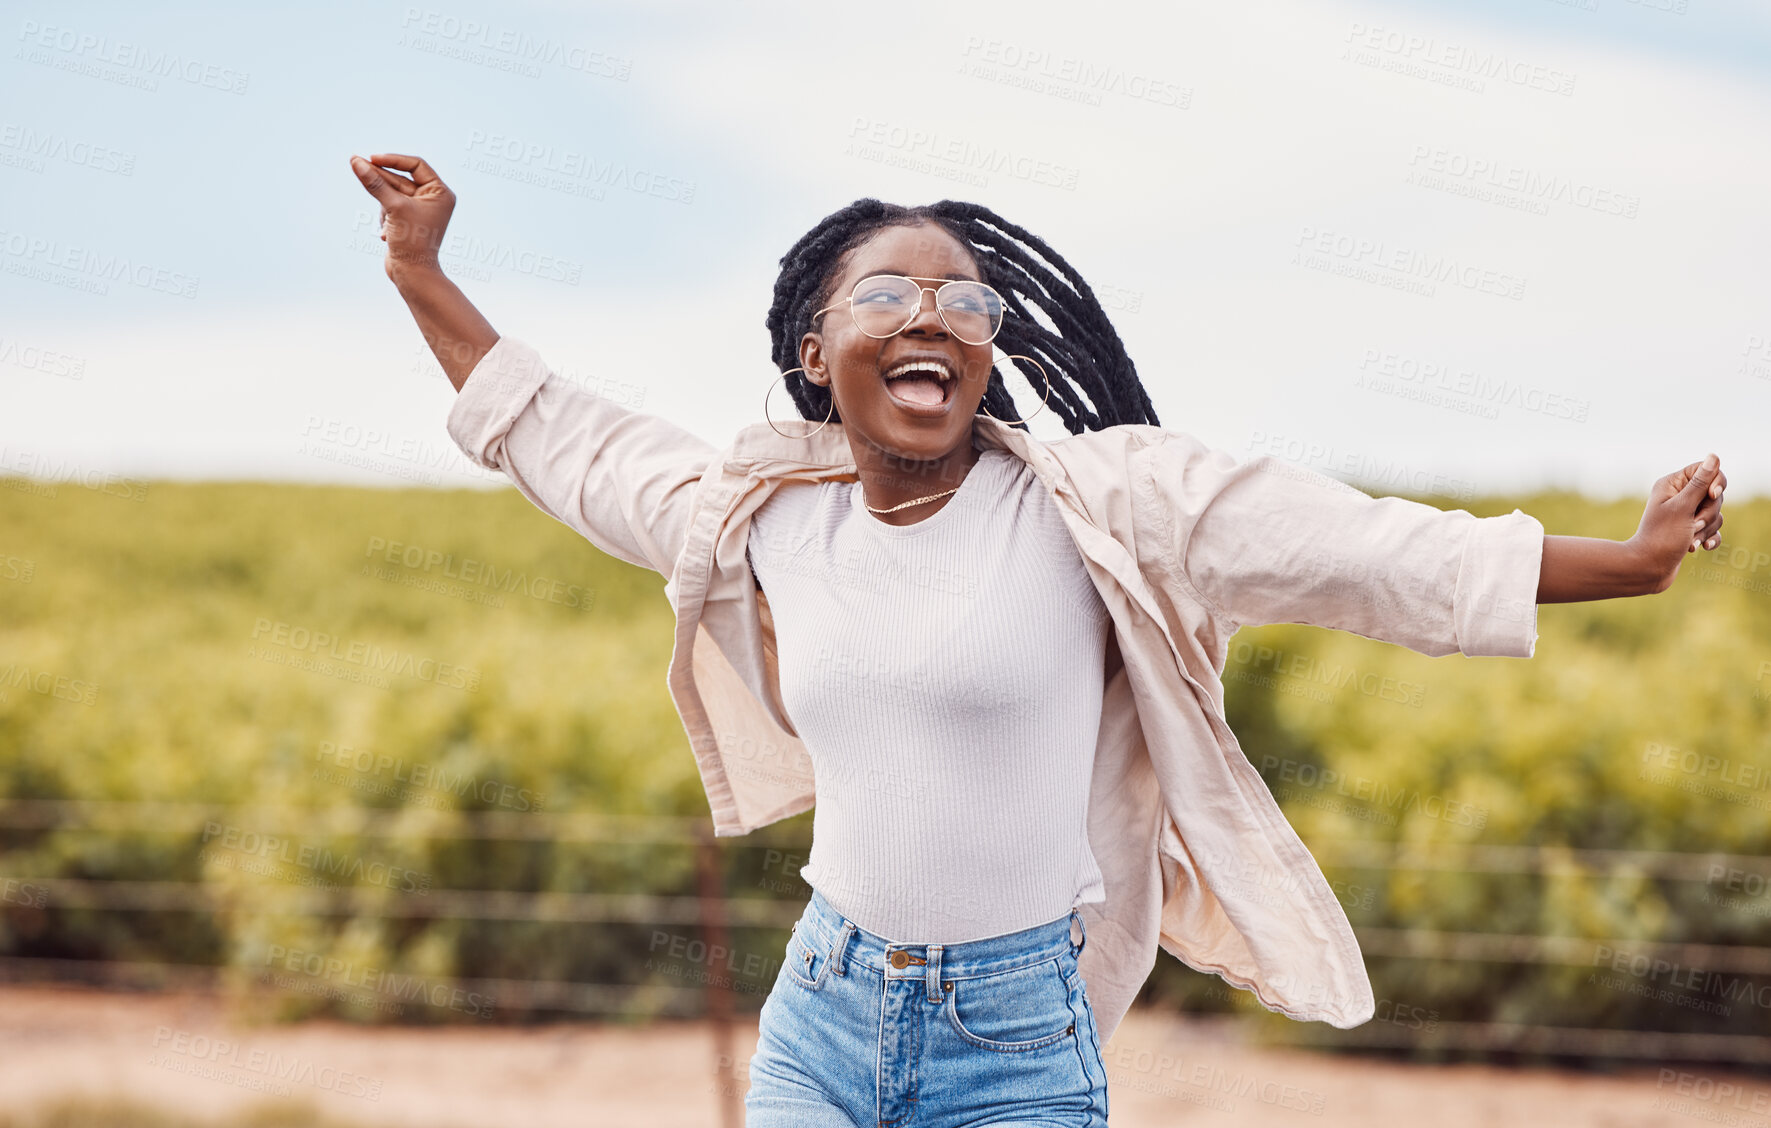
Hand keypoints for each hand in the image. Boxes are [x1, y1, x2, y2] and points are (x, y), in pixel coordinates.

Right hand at [348, 153, 455, 275]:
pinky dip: (384, 217)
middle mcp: (433, 199)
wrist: (412, 274)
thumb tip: (356, 161)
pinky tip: (387, 235)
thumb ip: (374, 183)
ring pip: (392, 194)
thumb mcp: (392, 207)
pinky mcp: (407, 221)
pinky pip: (389, 208)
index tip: (371, 158)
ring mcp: (420, 210)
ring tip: (387, 225)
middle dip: (380, 179)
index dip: (393, 160)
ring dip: (383, 206)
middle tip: (355, 165)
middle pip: (401, 178)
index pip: (416, 165)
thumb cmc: (411, 241)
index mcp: (440, 192)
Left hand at [1627, 453, 1726, 593]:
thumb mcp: (1683, 507)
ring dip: (1706, 529)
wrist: (1648, 569)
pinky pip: (1712, 529)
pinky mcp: (1691, 530)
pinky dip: (1709, 538)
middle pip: (1714, 495)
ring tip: (1690, 541)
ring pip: (1715, 514)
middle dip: (1709, 512)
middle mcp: (1678, 496)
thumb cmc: (1662, 537)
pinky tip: (1700, 548)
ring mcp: (1685, 513)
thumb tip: (1713, 456)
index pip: (1706, 470)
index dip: (1715, 482)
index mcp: (1672, 484)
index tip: (1712, 495)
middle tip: (1693, 524)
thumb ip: (1700, 483)